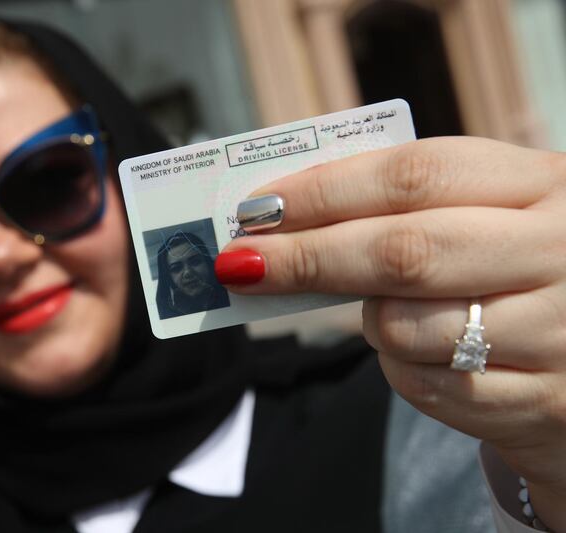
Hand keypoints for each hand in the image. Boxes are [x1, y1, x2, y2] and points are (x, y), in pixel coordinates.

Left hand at [215, 137, 565, 529]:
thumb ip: (407, 208)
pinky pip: (425, 386)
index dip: (324, 190)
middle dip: (306, 256)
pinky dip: (401, 367)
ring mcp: (559, 332)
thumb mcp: (489, 216)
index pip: (414, 176)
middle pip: (402, 251)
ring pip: (404, 326)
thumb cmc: (520, 273)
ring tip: (388, 309)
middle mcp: (560, 253)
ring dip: (369, 320)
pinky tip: (425, 352)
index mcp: (544, 185)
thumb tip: (282, 218)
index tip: (257, 208)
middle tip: (238, 261)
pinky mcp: (543, 402)